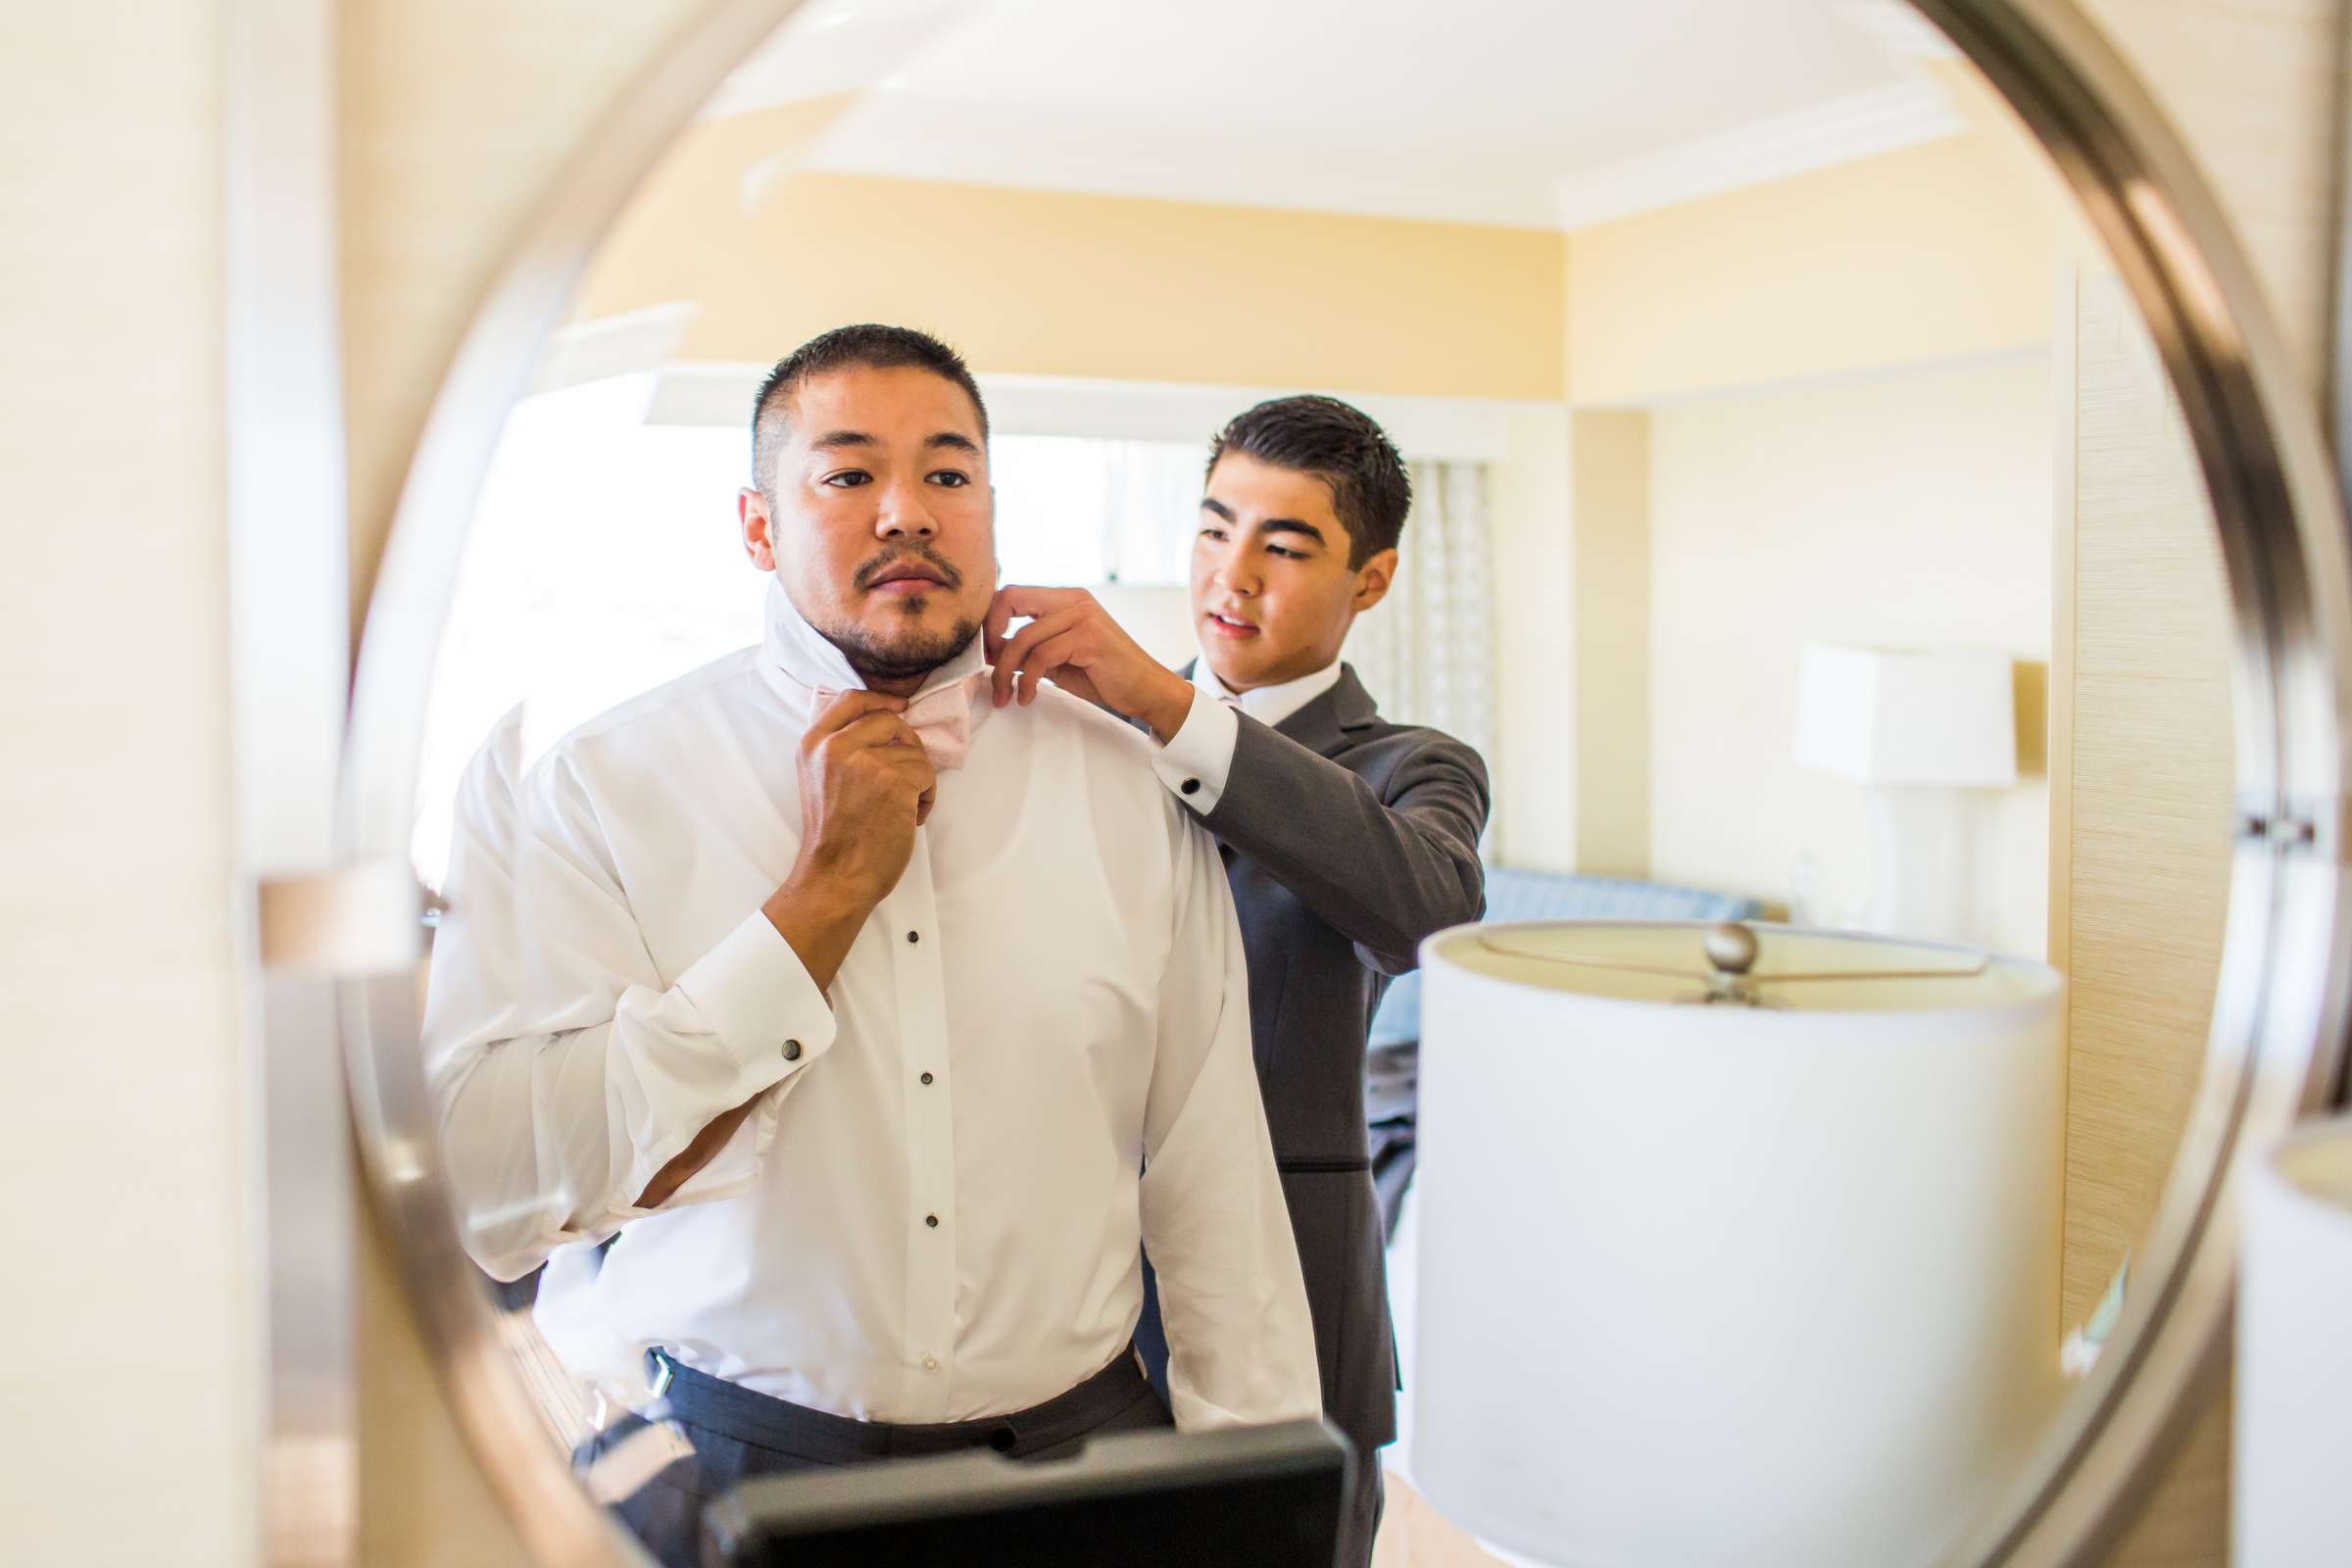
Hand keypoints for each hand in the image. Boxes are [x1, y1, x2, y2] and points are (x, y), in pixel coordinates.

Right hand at [773, 691, 936, 919]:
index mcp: (813, 744)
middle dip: (907, 745)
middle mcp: (836, 746)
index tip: (900, 706)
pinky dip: (927, 798)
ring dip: (918, 781)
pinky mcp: (894, 781)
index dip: (881, 699)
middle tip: (905, 778)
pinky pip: (928, 774)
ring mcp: (866, 761)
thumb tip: (886, 721)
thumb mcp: (819, 779)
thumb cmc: (833, 836)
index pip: (851, 699)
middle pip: (890, 720)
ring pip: (915, 751)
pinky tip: (911, 818)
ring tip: (902, 809)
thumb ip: (841, 748)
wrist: (835, 877)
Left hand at [984, 585, 1195, 741]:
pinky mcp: (1088, 638)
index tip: (986, 653)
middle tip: (988, 668)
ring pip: (1023, 637)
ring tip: (1007, 695)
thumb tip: (991, 652)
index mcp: (1066, 598)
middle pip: (1010, 599)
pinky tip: (1028, 697)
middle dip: (991, 635)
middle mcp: (1074, 599)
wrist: (1147, 691)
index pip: (1012, 592)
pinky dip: (1026, 681)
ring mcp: (1082, 616)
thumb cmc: (1104, 676)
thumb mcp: (1059, 660)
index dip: (991, 620)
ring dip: (1006, 672)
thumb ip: (1030, 649)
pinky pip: (1040, 657)